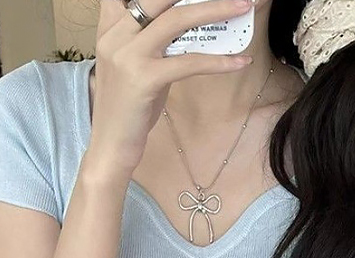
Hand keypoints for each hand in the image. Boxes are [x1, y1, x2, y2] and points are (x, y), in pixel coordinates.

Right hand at [90, 0, 255, 175]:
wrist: (110, 146)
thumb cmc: (129, 110)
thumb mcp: (137, 68)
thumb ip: (154, 43)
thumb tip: (190, 27)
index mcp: (111, 29)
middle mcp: (116, 36)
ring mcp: (128, 56)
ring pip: (177, 20)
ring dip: (216, 9)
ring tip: (243, 6)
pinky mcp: (143, 80)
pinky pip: (188, 63)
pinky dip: (218, 61)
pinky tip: (240, 61)